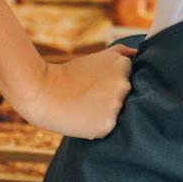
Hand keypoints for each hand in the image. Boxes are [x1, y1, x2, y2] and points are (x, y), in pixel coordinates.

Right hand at [16, 44, 136, 140]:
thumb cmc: (69, 75)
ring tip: (84, 106)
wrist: (42, 92)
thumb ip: (122, 54)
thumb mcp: (99, 56)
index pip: (131, 81)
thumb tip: (139, 53)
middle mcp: (124, 85)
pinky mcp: (107, 125)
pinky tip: (83, 117)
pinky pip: (106, 128)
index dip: (112, 84)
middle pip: (124, 98)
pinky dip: (96, 126)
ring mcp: (116, 106)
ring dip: (104, 112)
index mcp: (123, 67)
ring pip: (116, 114)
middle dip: (110, 99)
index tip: (98, 83)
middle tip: (88, 95)